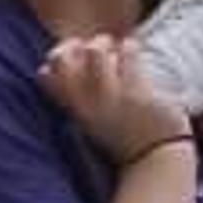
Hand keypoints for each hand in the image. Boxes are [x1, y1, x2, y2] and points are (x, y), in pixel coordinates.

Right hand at [42, 31, 193, 166]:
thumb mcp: (90, 123)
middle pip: (62, 58)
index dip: (56, 58)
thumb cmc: (123, 137)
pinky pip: (127, 50)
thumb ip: (74, 97)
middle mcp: (88, 104)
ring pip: (95, 50)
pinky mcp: (137, 91)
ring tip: (117, 52)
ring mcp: (112, 97)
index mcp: (75, 111)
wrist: (155, 159)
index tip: (74, 58)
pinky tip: (135, 57)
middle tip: (93, 50)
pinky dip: (130, 47)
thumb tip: (51, 66)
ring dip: (105, 44)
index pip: (46, 75)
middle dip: (75, 45)